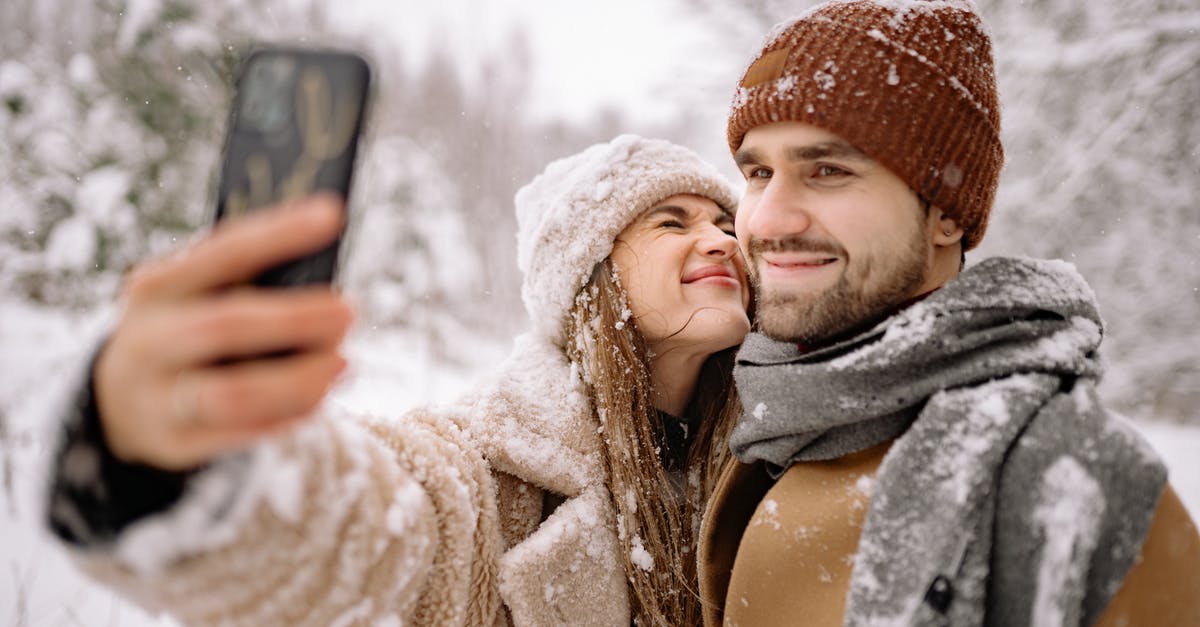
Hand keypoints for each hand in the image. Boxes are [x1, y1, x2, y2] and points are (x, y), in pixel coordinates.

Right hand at [94, 194, 353, 469]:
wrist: (120, 401)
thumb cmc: (189, 328)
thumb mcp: (197, 296)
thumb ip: (250, 285)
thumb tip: (328, 288)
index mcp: (157, 286)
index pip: (222, 252)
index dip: (278, 233)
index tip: (332, 214)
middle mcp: (147, 339)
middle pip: (227, 325)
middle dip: (297, 318)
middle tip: (350, 312)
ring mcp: (155, 397)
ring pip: (235, 394)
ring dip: (300, 379)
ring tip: (343, 363)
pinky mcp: (175, 443)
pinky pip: (242, 433)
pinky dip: (290, 414)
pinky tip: (320, 397)